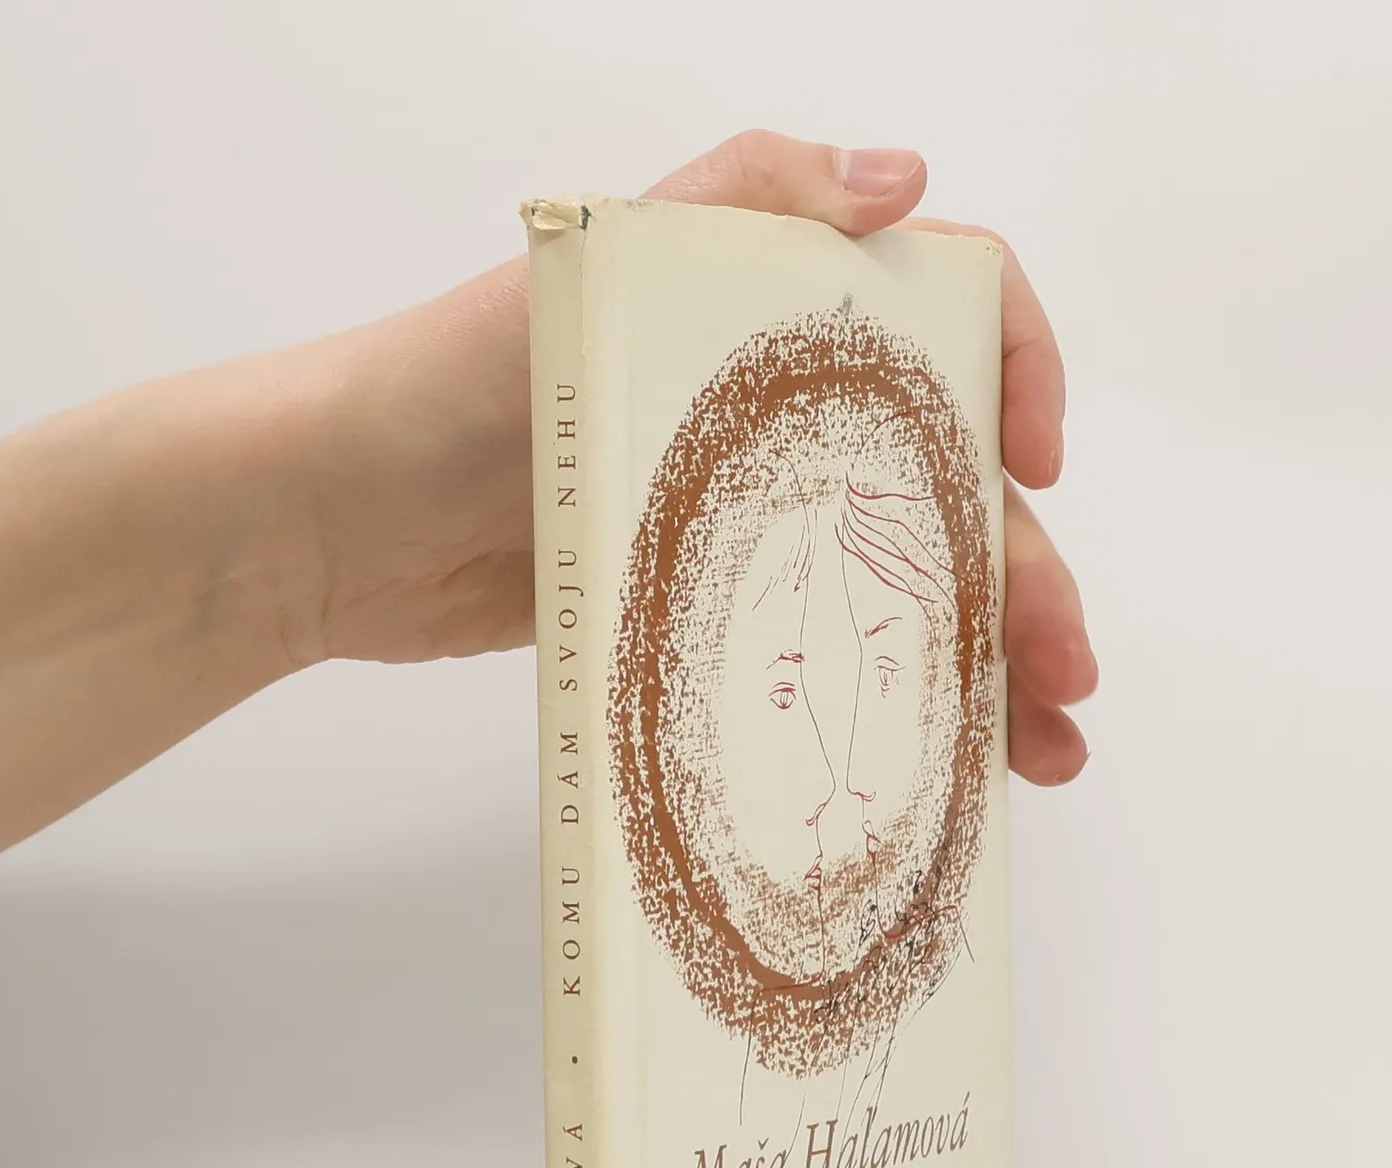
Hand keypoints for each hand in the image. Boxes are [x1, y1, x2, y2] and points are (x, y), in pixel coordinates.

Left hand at [286, 130, 1095, 785]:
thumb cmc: (446, 386)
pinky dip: (896, 709)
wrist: (328, 525)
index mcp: (768, 316)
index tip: (1034, 461)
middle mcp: (770, 415)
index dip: (1012, 375)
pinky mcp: (699, 611)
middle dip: (1024, 573)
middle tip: (1063, 667)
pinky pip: (824, 656)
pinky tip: (952, 765)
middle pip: (942, 486)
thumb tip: (904, 178)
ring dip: (986, 663)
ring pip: (898, 587)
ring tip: (1043, 749)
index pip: (940, 316)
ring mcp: (739, 521)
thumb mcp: (598, 264)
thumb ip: (745, 198)